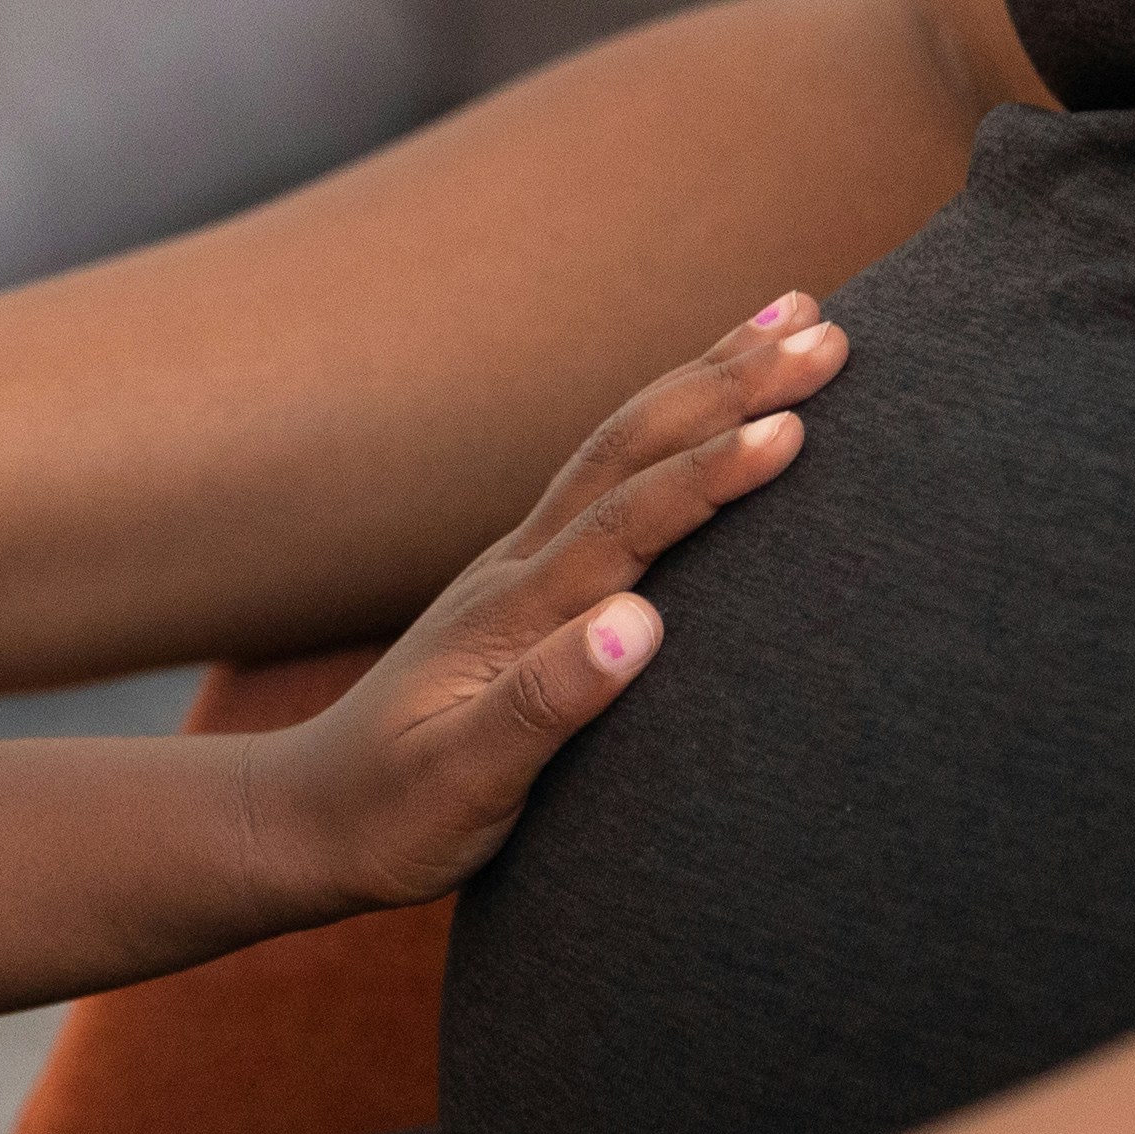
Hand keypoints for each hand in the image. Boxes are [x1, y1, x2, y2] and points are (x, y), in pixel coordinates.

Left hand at [265, 295, 843, 911]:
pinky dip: (675, 424)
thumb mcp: (464, 780)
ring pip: (623, 446)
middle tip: (828, 330)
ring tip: (788, 315)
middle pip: (631, 449)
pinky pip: (615, 478)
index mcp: (515, 611)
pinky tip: (710, 406)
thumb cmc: (391, 815)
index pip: (628, 524)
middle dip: (730, 383)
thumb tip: (638, 625)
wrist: (306, 818)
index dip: (710, 474)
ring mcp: (520, 567)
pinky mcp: (528, 584)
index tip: (793, 429)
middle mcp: (519, 568)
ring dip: (707, 378)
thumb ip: (547, 702)